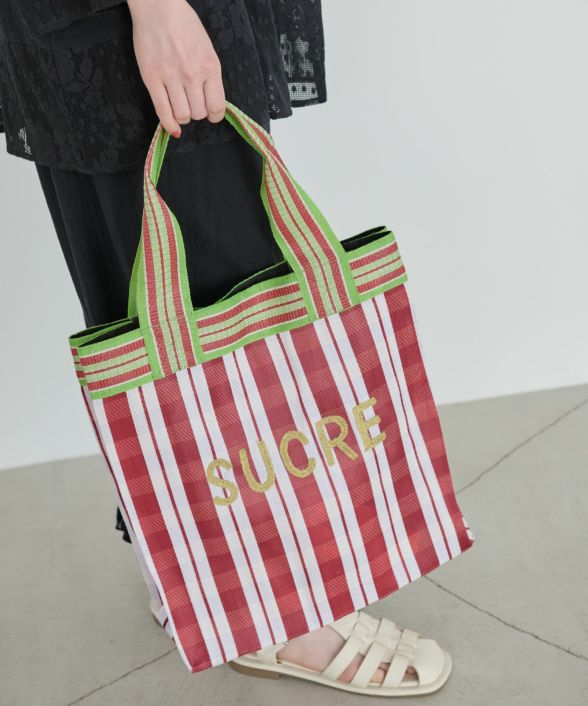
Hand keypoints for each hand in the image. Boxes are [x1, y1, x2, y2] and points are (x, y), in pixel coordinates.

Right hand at [127, 0, 224, 136]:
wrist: (159, 7)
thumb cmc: (185, 25)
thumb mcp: (207, 49)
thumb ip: (210, 76)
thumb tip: (211, 103)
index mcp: (210, 67)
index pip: (217, 108)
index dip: (215, 115)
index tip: (211, 113)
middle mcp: (192, 75)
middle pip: (199, 113)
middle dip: (197, 112)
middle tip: (192, 103)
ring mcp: (171, 78)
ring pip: (183, 116)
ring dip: (183, 117)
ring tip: (180, 106)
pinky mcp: (152, 79)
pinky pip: (163, 112)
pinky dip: (169, 125)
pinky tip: (172, 128)